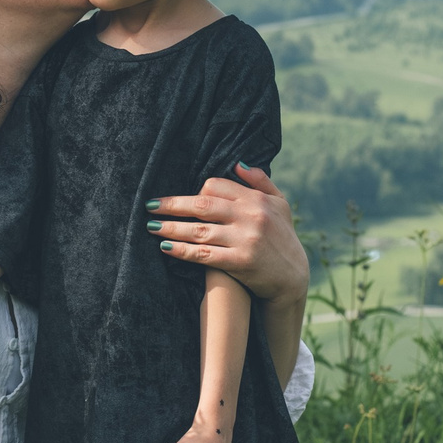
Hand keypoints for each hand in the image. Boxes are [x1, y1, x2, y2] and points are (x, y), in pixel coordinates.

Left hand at [148, 164, 306, 302]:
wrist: (293, 278)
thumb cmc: (283, 238)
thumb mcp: (280, 205)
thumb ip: (260, 182)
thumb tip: (237, 163)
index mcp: (256, 199)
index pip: (217, 185)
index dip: (196, 190)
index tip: (181, 199)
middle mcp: (251, 216)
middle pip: (202, 204)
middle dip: (172, 205)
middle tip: (149, 206)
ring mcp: (245, 239)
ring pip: (199, 230)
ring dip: (171, 228)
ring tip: (151, 227)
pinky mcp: (239, 262)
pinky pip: (203, 254)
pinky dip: (182, 250)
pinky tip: (165, 247)